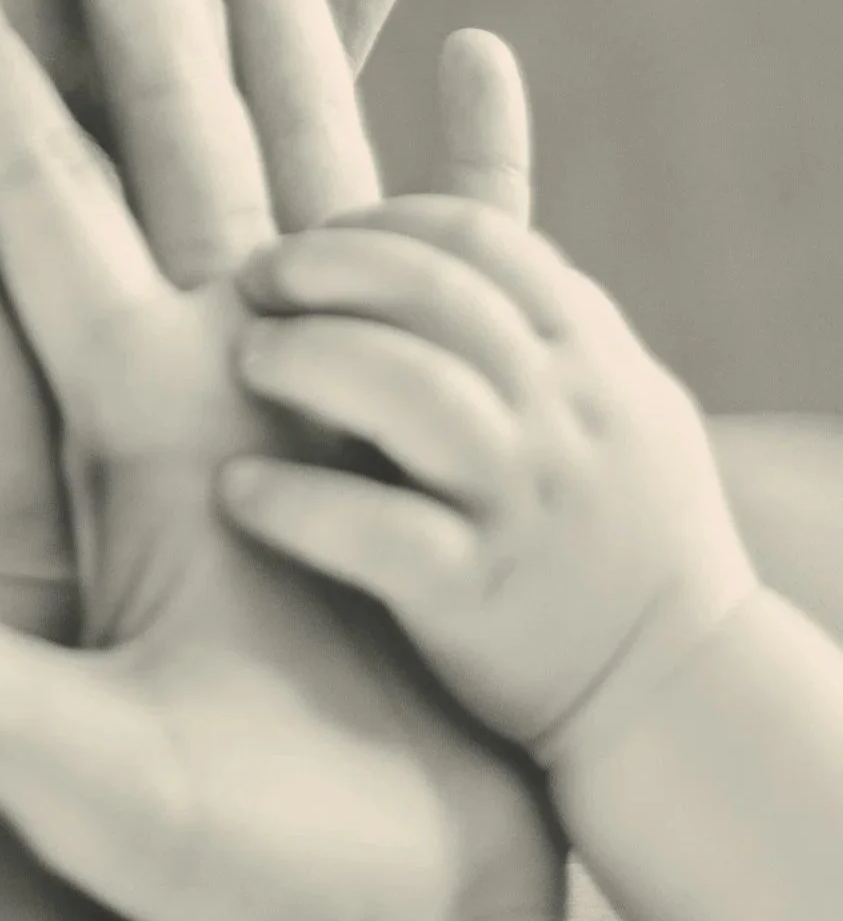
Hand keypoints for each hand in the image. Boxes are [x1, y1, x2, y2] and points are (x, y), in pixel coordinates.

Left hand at [226, 196, 759, 770]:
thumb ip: (539, 327)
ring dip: (309, 358)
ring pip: (410, 390)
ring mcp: (521, 505)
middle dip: (329, 266)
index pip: (479, 237)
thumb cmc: (622, 532)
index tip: (317, 240)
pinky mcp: (477, 597)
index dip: (382, 223)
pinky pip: (377, 532)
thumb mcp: (619, 405)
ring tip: (250, 360)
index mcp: (590, 358)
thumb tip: (422, 249)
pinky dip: (295, 504)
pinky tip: (239, 490)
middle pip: (433, 292)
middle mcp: (561, 418)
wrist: (682, 698)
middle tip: (257, 279)